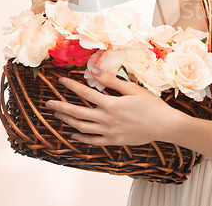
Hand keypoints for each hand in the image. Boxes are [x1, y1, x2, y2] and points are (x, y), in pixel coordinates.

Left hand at [46, 70, 180, 146]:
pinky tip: (73, 134)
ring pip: (82, 128)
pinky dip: (80, 137)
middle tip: (48, 103)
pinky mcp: (113, 141)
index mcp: (111, 104)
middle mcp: (106, 119)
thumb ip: (112, 81)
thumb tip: (95, 71)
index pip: (85, 93)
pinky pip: (92, 141)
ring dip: (67, 121)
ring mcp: (109, 132)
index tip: (60, 81)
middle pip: (77, 113)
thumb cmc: (151, 105)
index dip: (72, 86)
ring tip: (57, 116)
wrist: (164, 126)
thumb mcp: (133, 89)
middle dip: (61, 107)